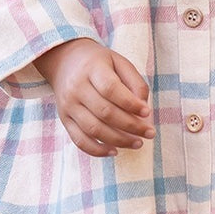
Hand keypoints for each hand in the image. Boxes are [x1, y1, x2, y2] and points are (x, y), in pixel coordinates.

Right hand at [35, 38, 155, 157]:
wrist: (65, 62)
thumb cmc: (99, 64)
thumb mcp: (120, 62)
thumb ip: (135, 82)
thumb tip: (144, 110)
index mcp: (92, 69)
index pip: (111, 89)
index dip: (130, 103)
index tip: (147, 112)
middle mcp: (76, 87)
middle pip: (105, 112)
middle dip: (131, 126)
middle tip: (150, 133)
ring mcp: (68, 105)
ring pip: (94, 129)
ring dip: (119, 140)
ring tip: (138, 143)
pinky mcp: (65, 119)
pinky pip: (79, 140)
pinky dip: (97, 150)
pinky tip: (115, 151)